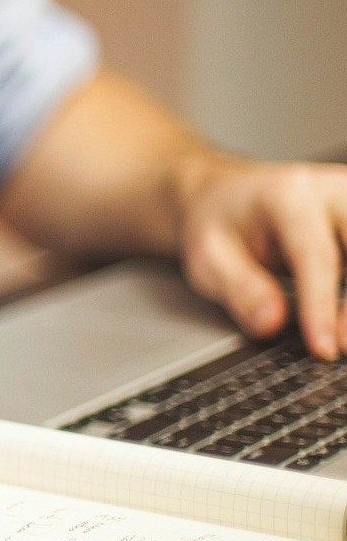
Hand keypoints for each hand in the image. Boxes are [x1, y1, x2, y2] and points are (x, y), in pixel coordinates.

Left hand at [177, 155, 346, 358]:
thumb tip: (271, 324)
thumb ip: (239, 289)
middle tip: (342, 347)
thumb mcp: (207, 256)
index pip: (318, 255)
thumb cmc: (220, 225)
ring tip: (345, 338)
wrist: (227, 195)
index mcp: (289, 196)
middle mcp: (334, 192)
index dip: (323, 306)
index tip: (324, 349)